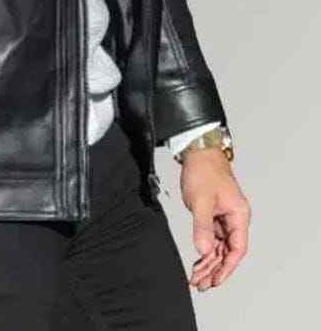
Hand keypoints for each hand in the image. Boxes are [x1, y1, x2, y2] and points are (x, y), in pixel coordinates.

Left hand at [179, 148, 250, 290]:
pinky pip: (212, 237)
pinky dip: (205, 249)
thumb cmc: (204, 170)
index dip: (227, 267)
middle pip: (228, 251)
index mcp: (239, 215)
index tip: (215, 281)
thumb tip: (203, 249)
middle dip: (215, 269)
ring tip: (197, 277)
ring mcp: (224, 216)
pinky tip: (198, 260)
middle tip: (201, 283)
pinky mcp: (214, 213)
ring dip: (208, 262)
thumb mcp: (201, 201)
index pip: (237, 249)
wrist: (198, 151)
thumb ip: (203, 226)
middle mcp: (234, 217)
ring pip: (219, 246)